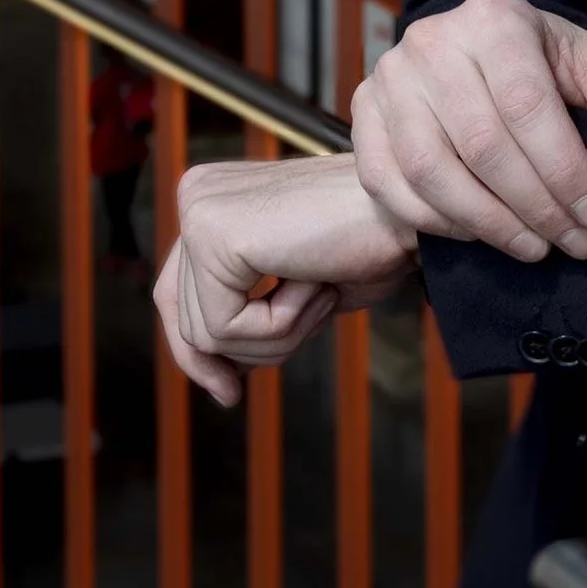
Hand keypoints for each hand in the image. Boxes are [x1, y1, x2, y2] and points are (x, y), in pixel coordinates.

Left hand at [154, 152, 415, 406]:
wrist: (410, 210)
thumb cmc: (369, 241)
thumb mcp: (294, 284)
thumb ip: (247, 308)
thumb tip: (213, 372)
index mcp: (213, 197)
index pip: (176, 293)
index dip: (198, 353)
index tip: (228, 393)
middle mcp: (196, 195)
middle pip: (184, 318)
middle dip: (238, 351)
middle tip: (263, 367)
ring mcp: (201, 211)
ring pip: (205, 333)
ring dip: (275, 334)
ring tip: (321, 288)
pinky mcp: (214, 234)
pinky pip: (223, 328)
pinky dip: (279, 325)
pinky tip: (315, 280)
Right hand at [351, 0, 586, 263]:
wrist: (474, 54)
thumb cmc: (545, 64)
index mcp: (494, 18)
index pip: (529, 106)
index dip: (566, 169)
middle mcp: (431, 41)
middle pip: (483, 145)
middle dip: (536, 206)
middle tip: (576, 244)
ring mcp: (388, 79)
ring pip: (433, 172)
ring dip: (490, 224)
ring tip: (537, 248)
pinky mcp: (360, 117)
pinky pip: (393, 187)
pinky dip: (439, 223)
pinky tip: (483, 237)